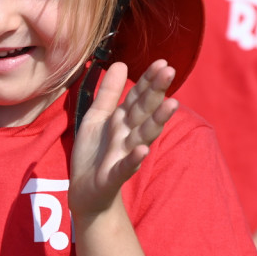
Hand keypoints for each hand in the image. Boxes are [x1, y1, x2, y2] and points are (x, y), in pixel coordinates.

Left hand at [68, 60, 177, 218]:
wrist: (85, 192)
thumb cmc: (94, 154)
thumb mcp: (97, 118)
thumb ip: (109, 93)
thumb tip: (120, 63)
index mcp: (122, 121)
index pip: (138, 97)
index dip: (148, 80)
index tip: (163, 63)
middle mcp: (127, 136)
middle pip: (144, 111)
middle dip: (156, 92)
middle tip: (170, 72)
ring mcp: (123, 155)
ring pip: (142, 135)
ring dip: (157, 120)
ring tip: (171, 104)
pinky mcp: (113, 176)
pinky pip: (126, 166)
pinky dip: (134, 158)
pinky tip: (143, 149)